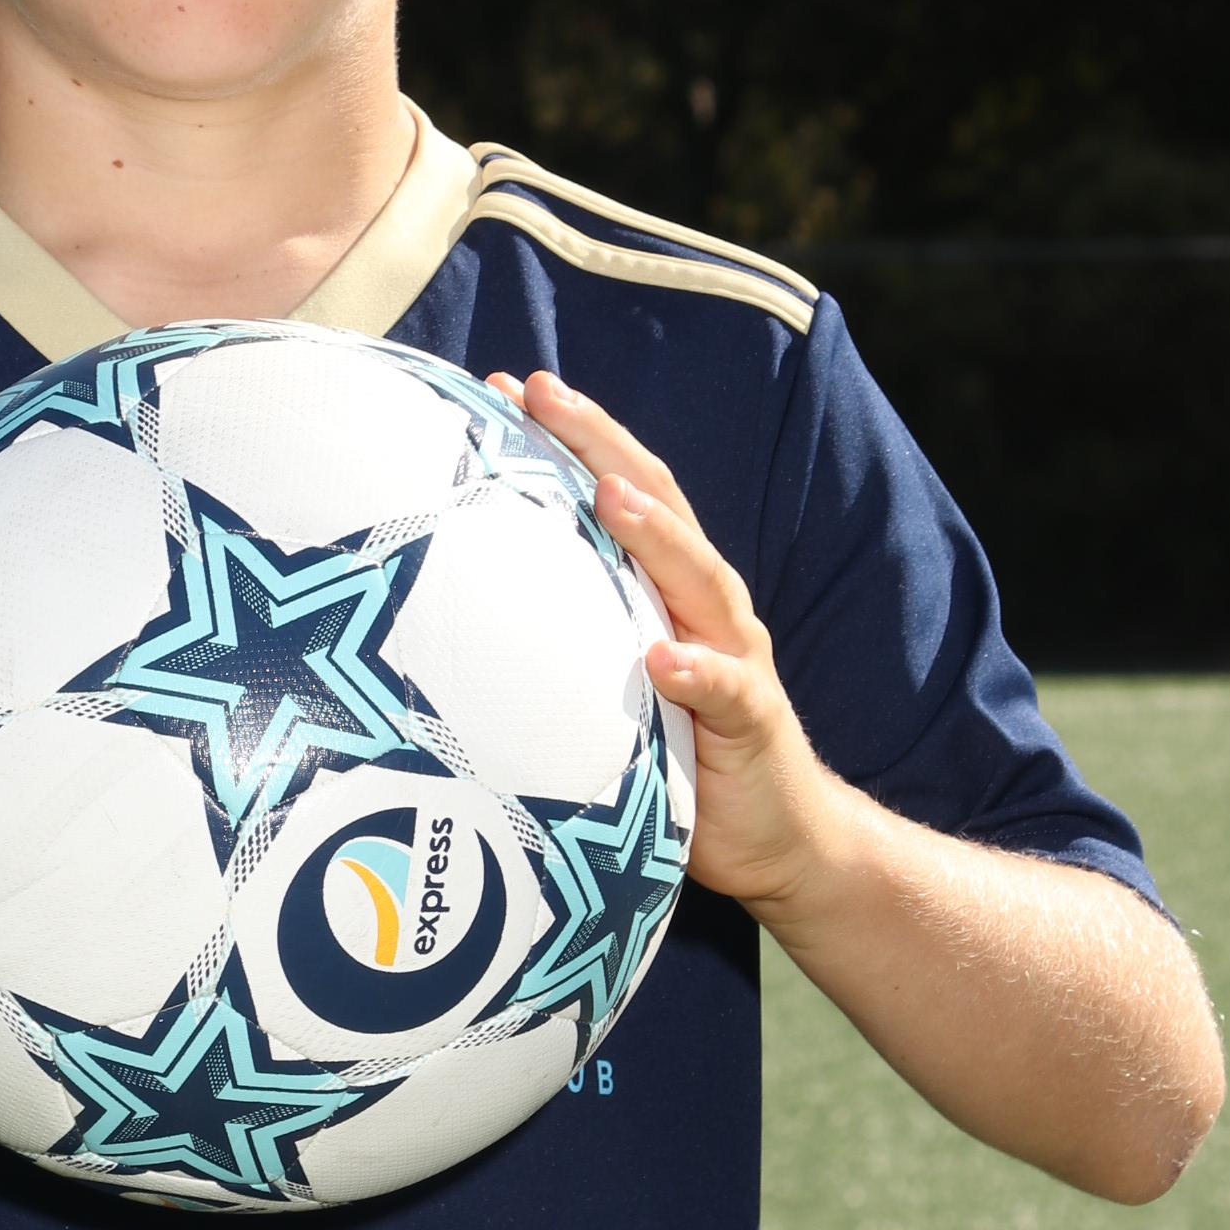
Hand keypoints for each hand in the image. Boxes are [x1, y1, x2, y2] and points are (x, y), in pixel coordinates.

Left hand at [497, 367, 843, 924]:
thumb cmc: (675, 761)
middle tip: (540, 393)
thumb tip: (452, 616)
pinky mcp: (753, 724)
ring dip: (654, 536)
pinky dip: (697, 671)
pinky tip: (664, 659)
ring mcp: (734, 659)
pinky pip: (726, 692)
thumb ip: (559, 644)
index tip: (501, 388)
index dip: (567, 438)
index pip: (615, 492)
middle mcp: (701, 608)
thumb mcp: (605, 690)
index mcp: (661, 591)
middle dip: (600, 445)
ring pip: (699, 580)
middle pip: (656, 506)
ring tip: (609, 498)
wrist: (777, 840)